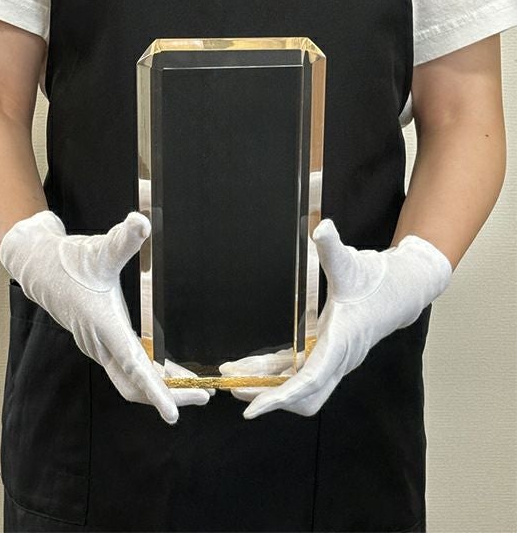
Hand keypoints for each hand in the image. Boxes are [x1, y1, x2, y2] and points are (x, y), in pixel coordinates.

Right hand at [0, 210, 213, 424]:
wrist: (40, 267)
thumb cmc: (70, 261)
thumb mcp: (100, 250)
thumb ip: (123, 240)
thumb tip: (142, 221)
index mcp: (105, 326)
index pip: (134, 367)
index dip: (156, 391)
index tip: (174, 413)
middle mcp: (102, 343)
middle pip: (136, 385)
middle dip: (169, 395)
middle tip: (203, 395)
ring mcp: (100, 346)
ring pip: (132, 380)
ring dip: (162, 387)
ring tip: (196, 387)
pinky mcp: (102, 343)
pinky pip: (129, 369)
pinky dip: (150, 375)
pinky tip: (170, 370)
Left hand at [221, 218, 451, 418]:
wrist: (402, 290)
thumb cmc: (376, 280)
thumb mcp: (351, 262)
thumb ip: (333, 248)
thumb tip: (321, 227)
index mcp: (341, 342)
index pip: (309, 381)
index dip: (279, 397)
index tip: (252, 410)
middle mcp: (338, 358)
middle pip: (303, 397)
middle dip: (270, 399)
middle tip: (235, 391)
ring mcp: (335, 360)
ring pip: (300, 390)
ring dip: (270, 387)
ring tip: (236, 380)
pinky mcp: (329, 355)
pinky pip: (300, 375)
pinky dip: (277, 375)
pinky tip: (254, 369)